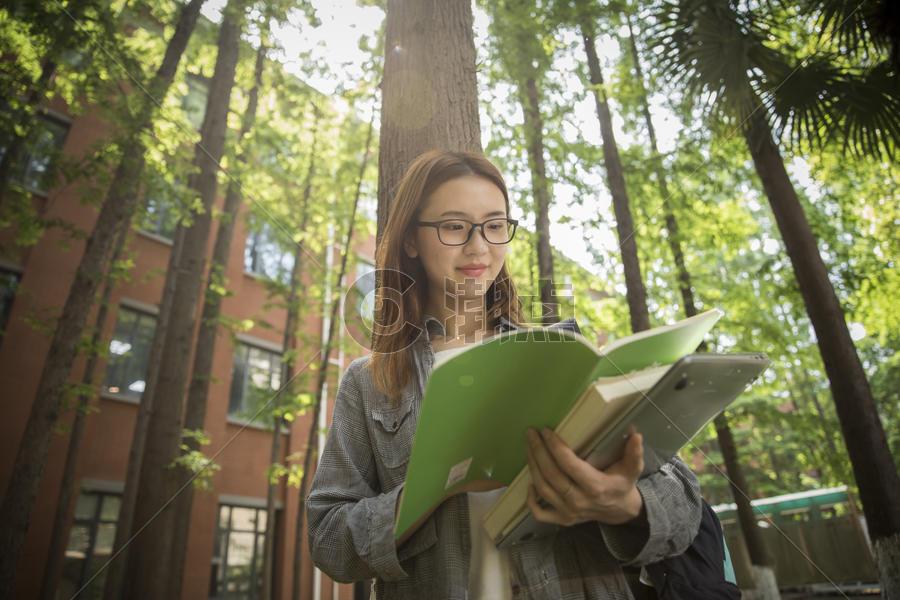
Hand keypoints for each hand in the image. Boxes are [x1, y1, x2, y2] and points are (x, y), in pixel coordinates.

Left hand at [525, 427, 643, 526]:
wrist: (621, 511)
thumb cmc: (622, 484)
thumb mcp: (632, 468)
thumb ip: (634, 453)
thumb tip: (636, 435)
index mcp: (596, 486)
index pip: (569, 465)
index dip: (555, 447)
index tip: (546, 431)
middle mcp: (579, 501)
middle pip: (552, 475)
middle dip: (538, 451)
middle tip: (531, 434)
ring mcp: (569, 512)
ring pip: (543, 489)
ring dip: (533, 467)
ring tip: (529, 447)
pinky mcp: (563, 520)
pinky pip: (540, 513)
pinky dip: (531, 500)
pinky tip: (529, 482)